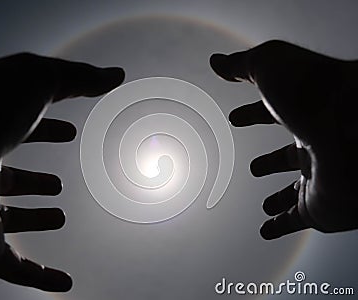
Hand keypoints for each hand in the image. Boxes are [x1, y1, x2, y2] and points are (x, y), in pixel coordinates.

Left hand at [0, 53, 123, 290]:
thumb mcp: (37, 80)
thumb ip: (77, 77)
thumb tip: (115, 74)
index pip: (23, 131)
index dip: (48, 130)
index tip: (69, 133)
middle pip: (12, 178)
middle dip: (36, 181)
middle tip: (58, 184)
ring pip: (10, 220)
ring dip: (34, 221)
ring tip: (60, 217)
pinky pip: (13, 268)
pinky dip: (39, 278)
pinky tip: (64, 280)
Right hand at [210, 40, 357, 238]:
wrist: (349, 127)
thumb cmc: (311, 93)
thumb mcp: (269, 65)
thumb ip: (242, 65)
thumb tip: (217, 62)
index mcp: (303, 114)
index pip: (273, 115)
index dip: (252, 115)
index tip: (236, 118)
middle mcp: (315, 146)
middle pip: (289, 157)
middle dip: (269, 162)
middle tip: (253, 167)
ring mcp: (319, 177)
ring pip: (296, 191)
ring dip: (279, 198)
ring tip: (265, 203)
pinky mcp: (319, 207)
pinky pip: (296, 220)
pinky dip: (280, 227)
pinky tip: (267, 230)